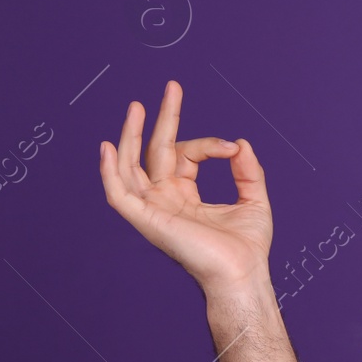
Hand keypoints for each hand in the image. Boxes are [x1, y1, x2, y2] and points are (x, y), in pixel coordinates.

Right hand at [98, 79, 272, 291]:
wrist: (244, 273)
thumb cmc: (248, 247)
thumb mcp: (254, 199)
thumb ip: (247, 170)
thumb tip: (239, 143)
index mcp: (185, 195)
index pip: (186, 154)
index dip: (208, 144)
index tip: (231, 147)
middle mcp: (165, 199)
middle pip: (154, 151)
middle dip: (161, 118)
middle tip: (172, 87)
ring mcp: (153, 209)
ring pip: (130, 166)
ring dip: (130, 136)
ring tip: (136, 106)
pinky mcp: (146, 220)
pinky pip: (119, 194)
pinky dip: (110, 171)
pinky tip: (108, 146)